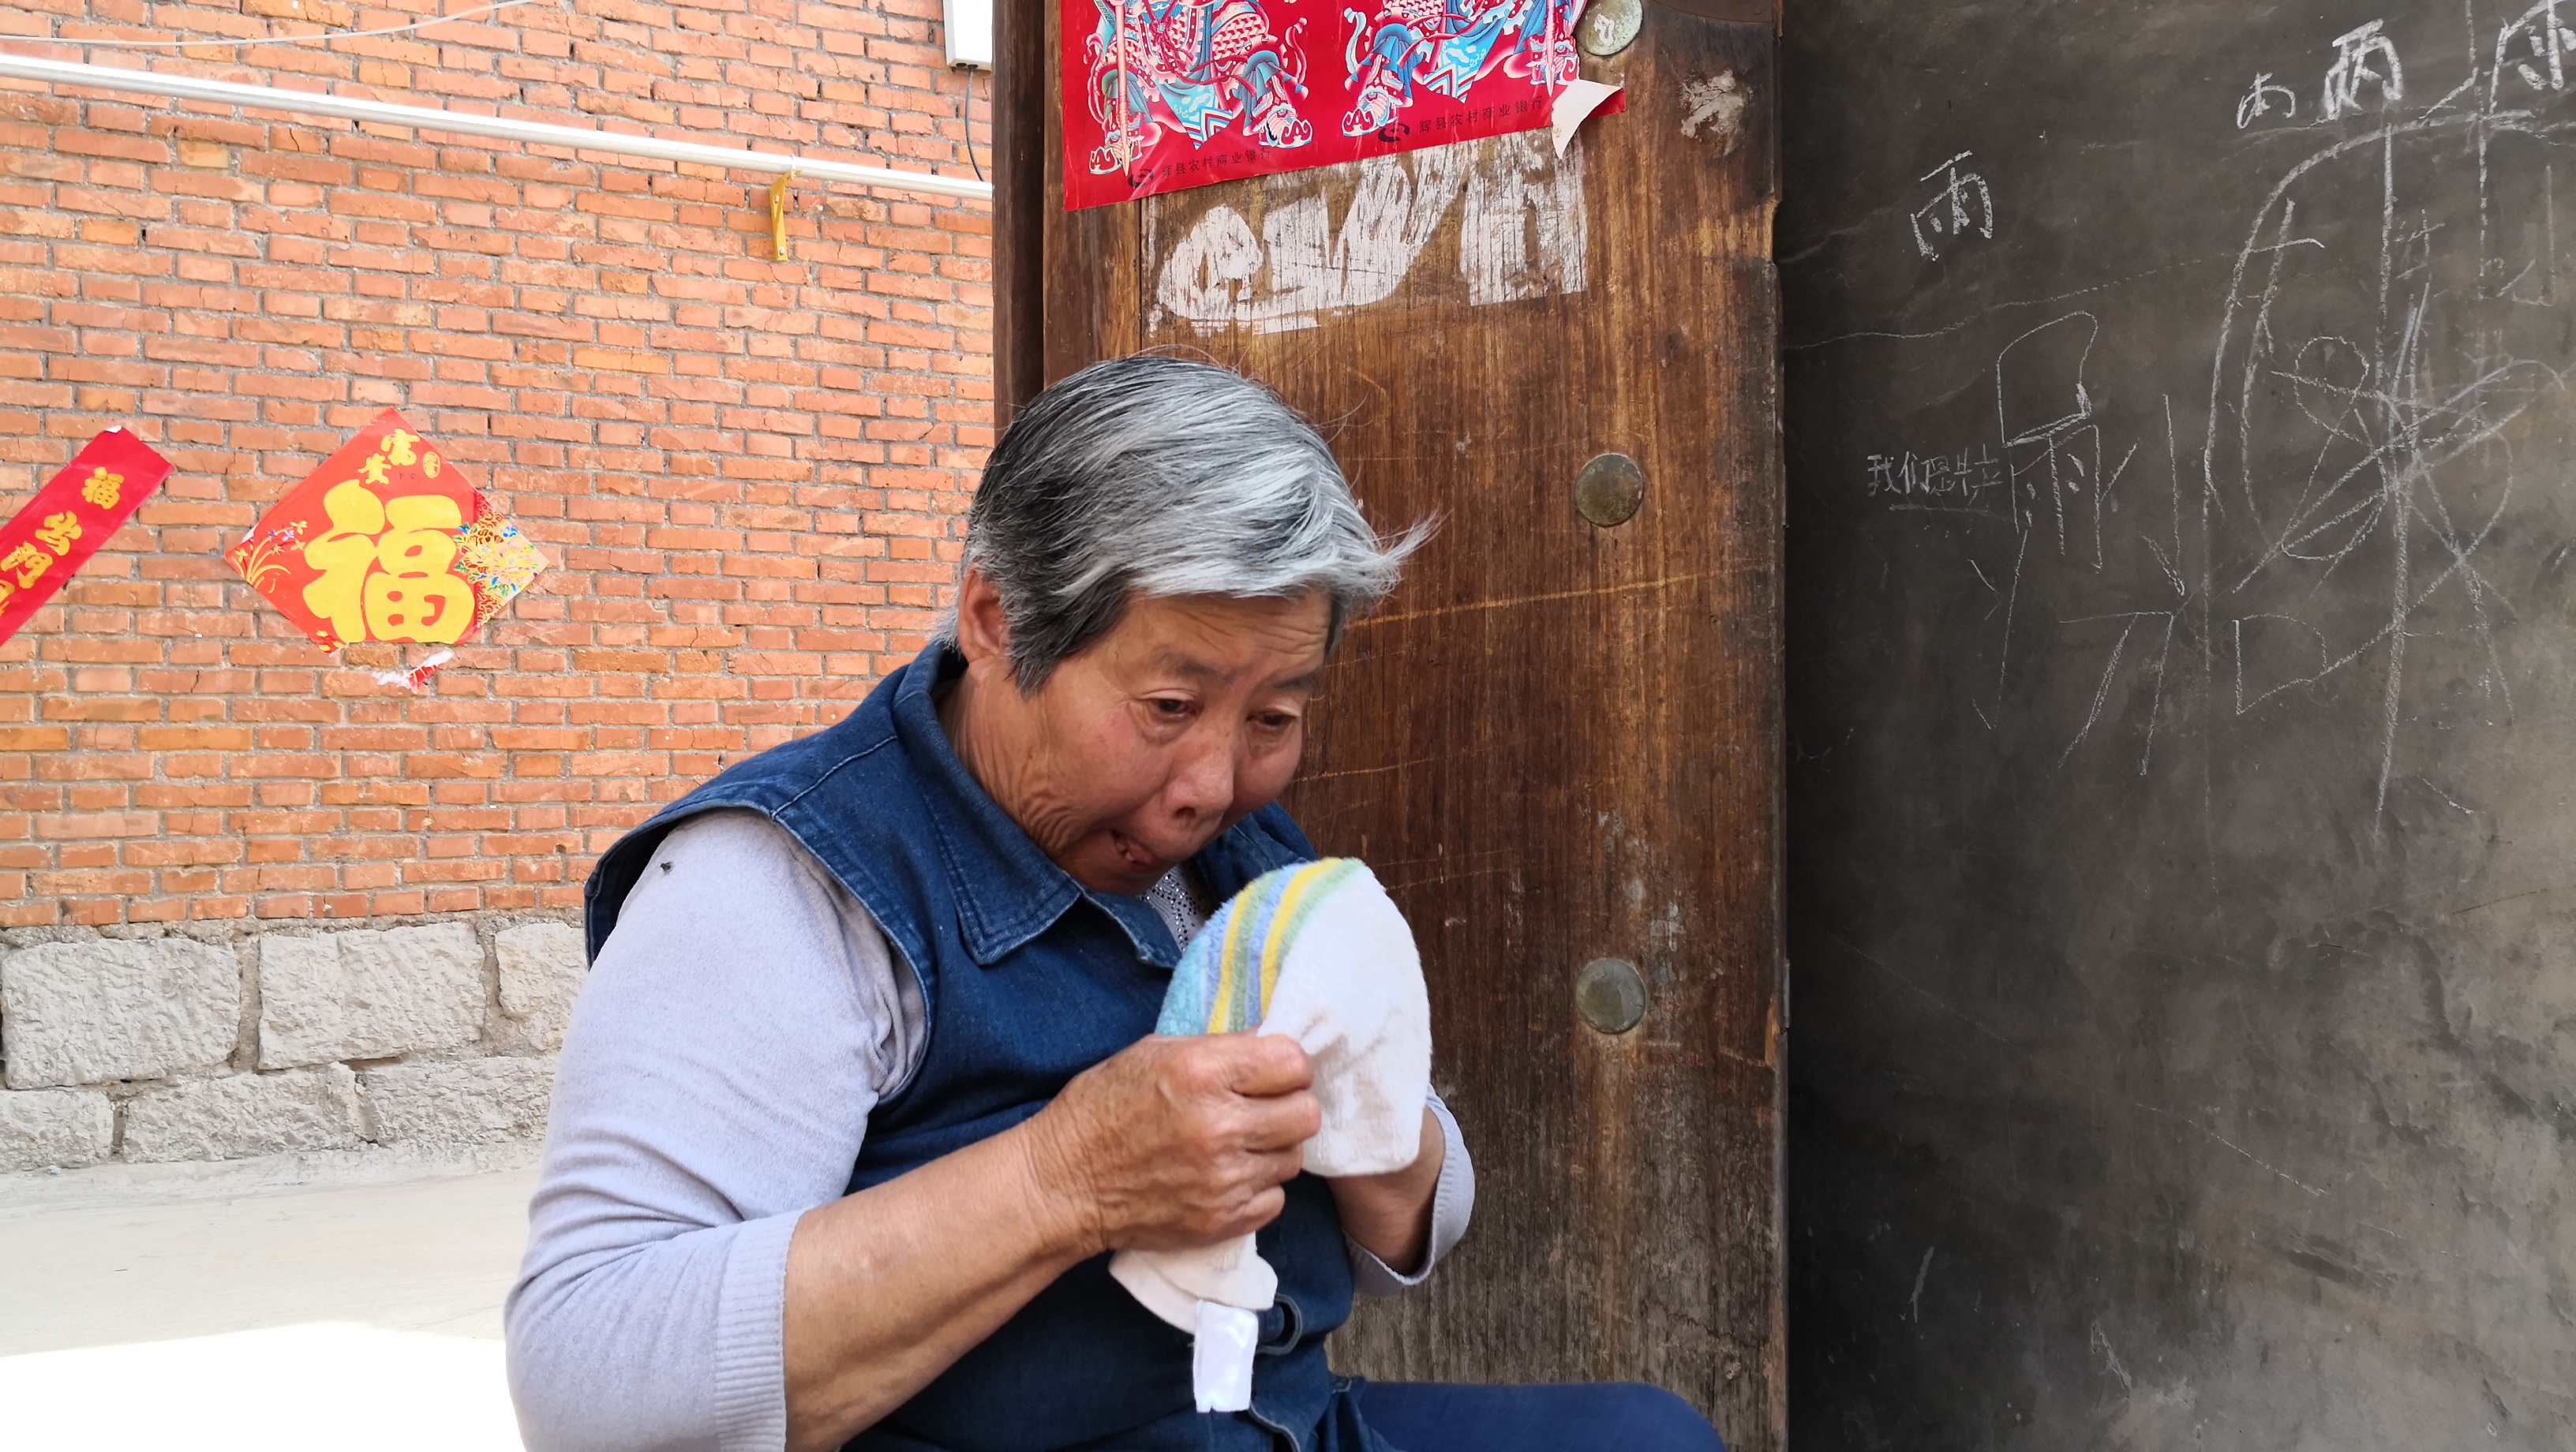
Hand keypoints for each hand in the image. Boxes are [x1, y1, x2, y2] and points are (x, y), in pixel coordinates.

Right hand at [1021, 1034, 1321, 1256]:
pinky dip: (1258, 1188)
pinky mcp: (1221, 1221)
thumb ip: (1218, 1049)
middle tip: (1263, 1108)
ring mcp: (1224, 1180)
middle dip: (1289, 1106)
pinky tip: (1229, 1176)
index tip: (1272, 1072)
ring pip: (1293, 1158)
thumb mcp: (1154, 1054)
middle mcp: (1220, 1127)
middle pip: (1306, 1114)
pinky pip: (1275, 1200)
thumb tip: (1271, 1045)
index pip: (1294, 1062)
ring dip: (1273, 1148)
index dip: (1287, 1065)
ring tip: (1239, 1143)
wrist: (1064, 1183)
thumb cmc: (1102, 1109)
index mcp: (1202, 1073)